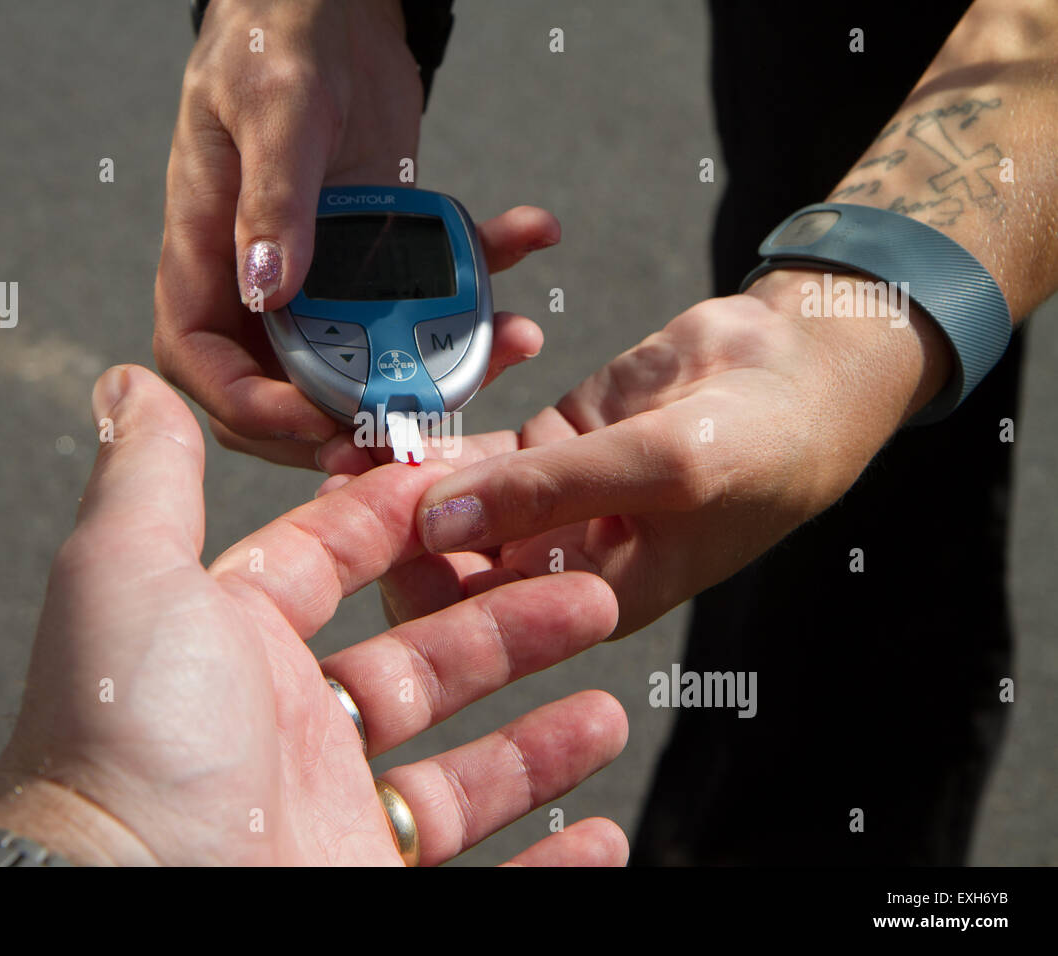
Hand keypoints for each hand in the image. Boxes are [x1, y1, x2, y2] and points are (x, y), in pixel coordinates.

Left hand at [0, 365, 629, 865]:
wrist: (126, 908)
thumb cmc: (125, 743)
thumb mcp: (129, 576)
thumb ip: (148, 478)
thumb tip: (129, 386)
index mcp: (237, 649)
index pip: (337, 566)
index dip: (409, 523)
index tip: (479, 491)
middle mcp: (286, 734)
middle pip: (423, 665)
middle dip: (508, 625)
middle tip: (585, 592)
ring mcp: (332, 820)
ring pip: (461, 776)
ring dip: (539, 741)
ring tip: (606, 708)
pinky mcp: (372, 893)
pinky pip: (482, 880)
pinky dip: (545, 862)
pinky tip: (595, 833)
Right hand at [154, 0, 557, 467]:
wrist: (332, 0)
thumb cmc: (276, 33)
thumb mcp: (274, 105)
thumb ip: (272, 195)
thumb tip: (270, 289)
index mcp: (205, 250)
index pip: (201, 359)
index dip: (253, 409)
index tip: (320, 420)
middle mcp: (261, 276)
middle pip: (289, 383)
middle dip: (357, 416)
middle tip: (424, 423)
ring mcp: (323, 271)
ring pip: (371, 354)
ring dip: (445, 359)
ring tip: (514, 336)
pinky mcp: (376, 252)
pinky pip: (424, 290)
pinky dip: (481, 276)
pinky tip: (530, 234)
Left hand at [319, 269, 952, 635]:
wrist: (809, 368)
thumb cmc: (765, 443)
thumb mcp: (663, 469)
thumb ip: (554, 493)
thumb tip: (441, 520)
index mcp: (595, 598)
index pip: (482, 619)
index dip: (419, 582)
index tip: (366, 530)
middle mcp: (565, 562)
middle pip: (455, 564)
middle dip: (395, 527)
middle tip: (342, 473)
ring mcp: (553, 502)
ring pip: (461, 502)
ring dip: (409, 477)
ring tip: (349, 437)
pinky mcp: (550, 448)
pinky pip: (483, 452)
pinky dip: (444, 436)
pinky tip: (395, 414)